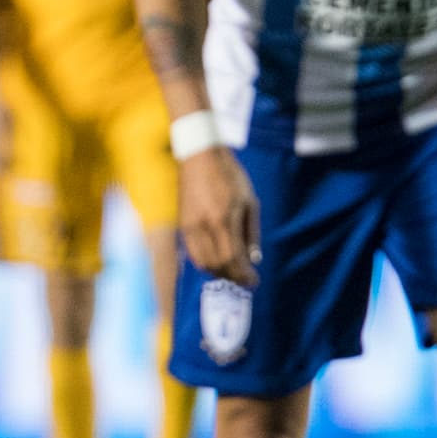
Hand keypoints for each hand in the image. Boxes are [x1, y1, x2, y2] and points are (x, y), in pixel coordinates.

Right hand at [178, 147, 260, 287]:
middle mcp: (204, 226)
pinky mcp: (182, 224)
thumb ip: (252, 232)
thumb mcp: (249, 200)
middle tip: (245, 279)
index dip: (244, 275)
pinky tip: (217, 260)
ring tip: (233, 271)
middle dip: (233, 277)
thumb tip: (254, 259)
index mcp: (224, 218)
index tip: (254, 281)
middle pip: (217, 265)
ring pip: (203, 263)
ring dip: (219, 272)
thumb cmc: (229, 174)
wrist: (199, 156)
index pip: (233, 258)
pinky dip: (205, 263)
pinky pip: (193, 253)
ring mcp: (190, 226)